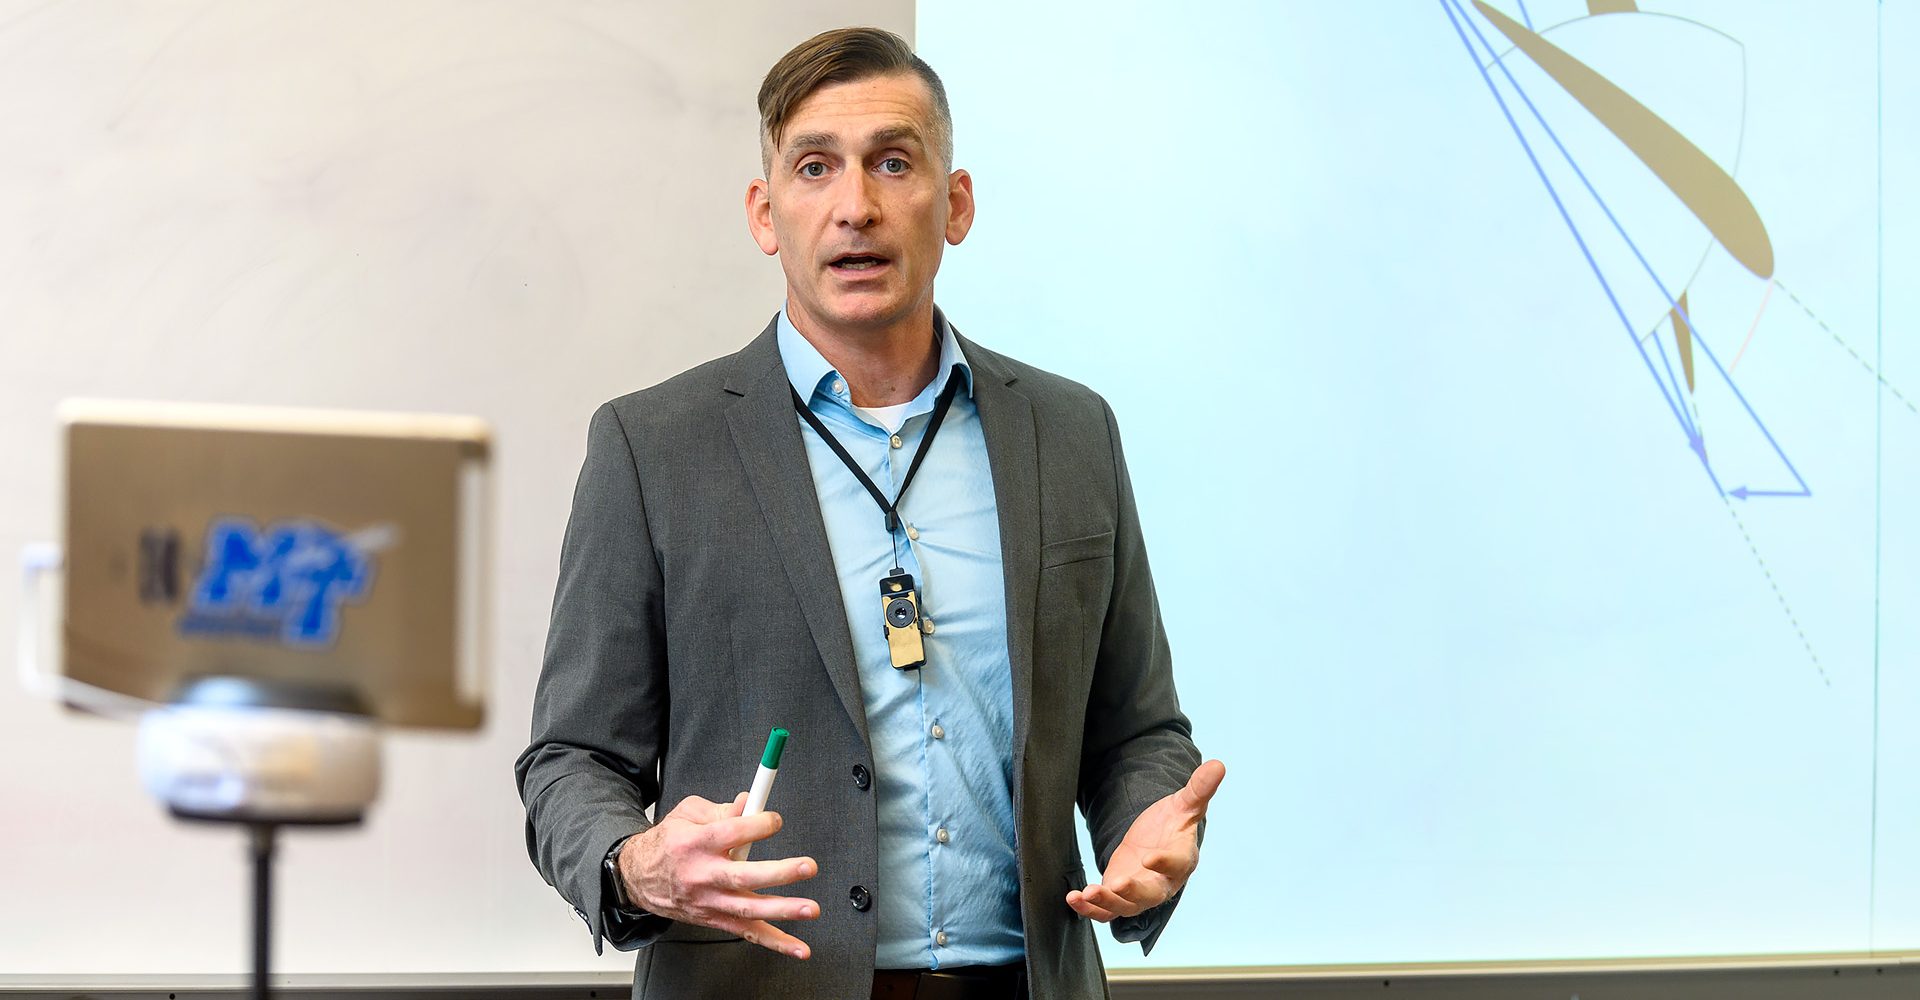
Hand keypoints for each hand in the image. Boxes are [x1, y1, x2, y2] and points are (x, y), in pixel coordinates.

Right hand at [619, 792, 819, 958]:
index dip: (758, 825)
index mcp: (695, 843)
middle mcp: (703, 875)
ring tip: (810, 908)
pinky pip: (747, 933)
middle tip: (806, 867)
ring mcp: (710, 901)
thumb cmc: (667, 843)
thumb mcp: (687, 814)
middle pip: (744, 876)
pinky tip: (798, 947)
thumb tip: (752, 803)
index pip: (732, 834)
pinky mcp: (715, 919)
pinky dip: (775, 942)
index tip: (775, 820)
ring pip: (748, 909)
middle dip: (779, 873)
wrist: (639, 878)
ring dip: (783, 910)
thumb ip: (722, 809)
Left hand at [1066, 759, 1224, 922]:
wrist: (1157, 841)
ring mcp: (1139, 893)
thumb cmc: (1173, 824)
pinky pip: (1105, 910)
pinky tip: (1073, 898)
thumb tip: (1218, 764)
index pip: (1176, 864)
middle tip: (1117, 884)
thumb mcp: (1184, 804)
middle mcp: (1162, 882)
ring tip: (1086, 893)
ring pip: (1125, 906)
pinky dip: (1090, 909)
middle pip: (1150, 894)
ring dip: (1105, 902)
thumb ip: (1198, 788)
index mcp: (1181, 859)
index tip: (1149, 857)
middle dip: (1133, 891)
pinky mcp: (1118, 896)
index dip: (1165, 862)